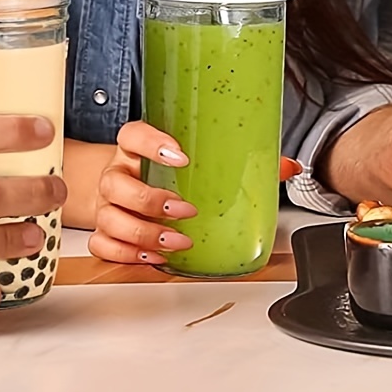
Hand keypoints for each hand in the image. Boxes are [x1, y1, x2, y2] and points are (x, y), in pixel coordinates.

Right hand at [87, 124, 304, 263]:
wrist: (124, 181)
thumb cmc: (164, 169)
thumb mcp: (195, 157)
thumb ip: (241, 162)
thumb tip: (289, 167)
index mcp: (136, 147)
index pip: (132, 134)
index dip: (152, 143)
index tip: (181, 155)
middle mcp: (118, 172)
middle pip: (119, 184)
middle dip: (152, 201)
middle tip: (186, 211)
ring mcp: (107, 202)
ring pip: (110, 218)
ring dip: (143, 234)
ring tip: (176, 241)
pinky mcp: (103, 229)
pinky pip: (103, 244)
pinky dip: (126, 254)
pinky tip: (153, 258)